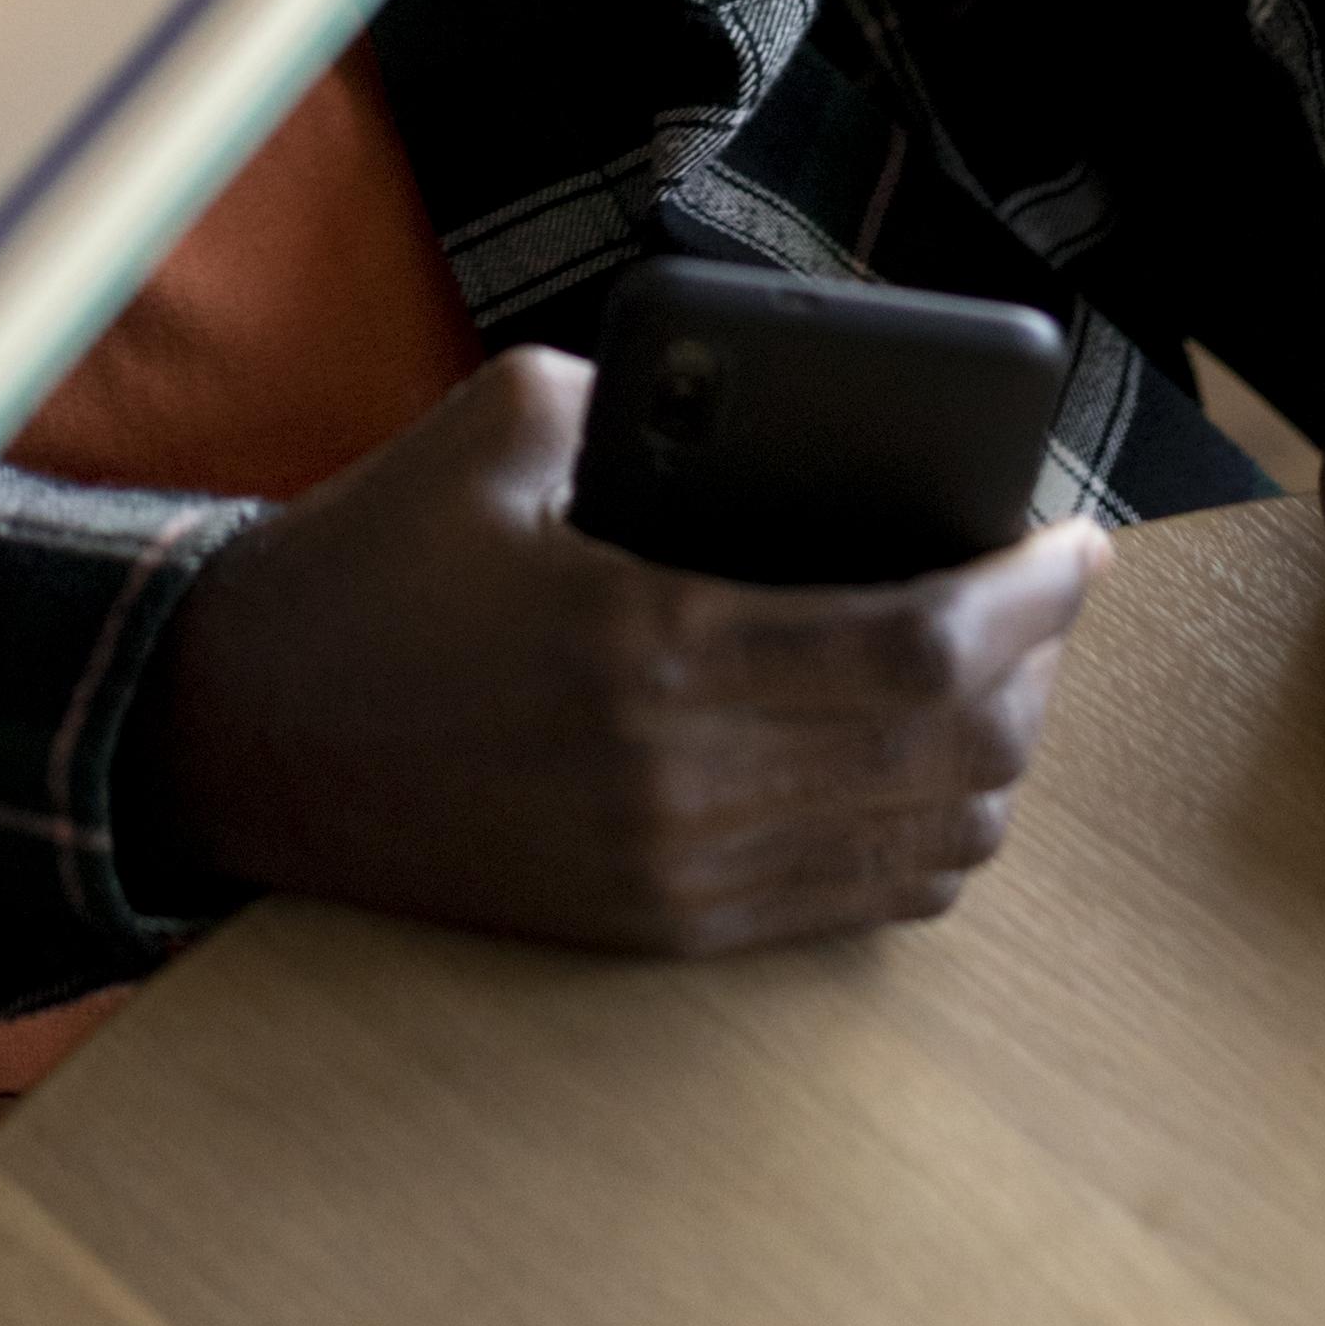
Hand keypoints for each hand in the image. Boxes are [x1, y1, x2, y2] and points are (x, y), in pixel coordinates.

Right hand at [139, 347, 1096, 956]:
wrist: (243, 737)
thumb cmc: (373, 561)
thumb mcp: (504, 423)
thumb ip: (656, 394)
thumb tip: (791, 411)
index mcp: (651, 646)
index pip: (921, 646)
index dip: (1031, 593)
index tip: (1081, 539)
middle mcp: (681, 786)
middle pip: (953, 756)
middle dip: (1040, 669)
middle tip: (1056, 591)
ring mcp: (674, 879)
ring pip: (925, 847)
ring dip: (999, 761)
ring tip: (1010, 673)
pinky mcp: (655, 931)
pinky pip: (853, 908)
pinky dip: (931, 841)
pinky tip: (936, 771)